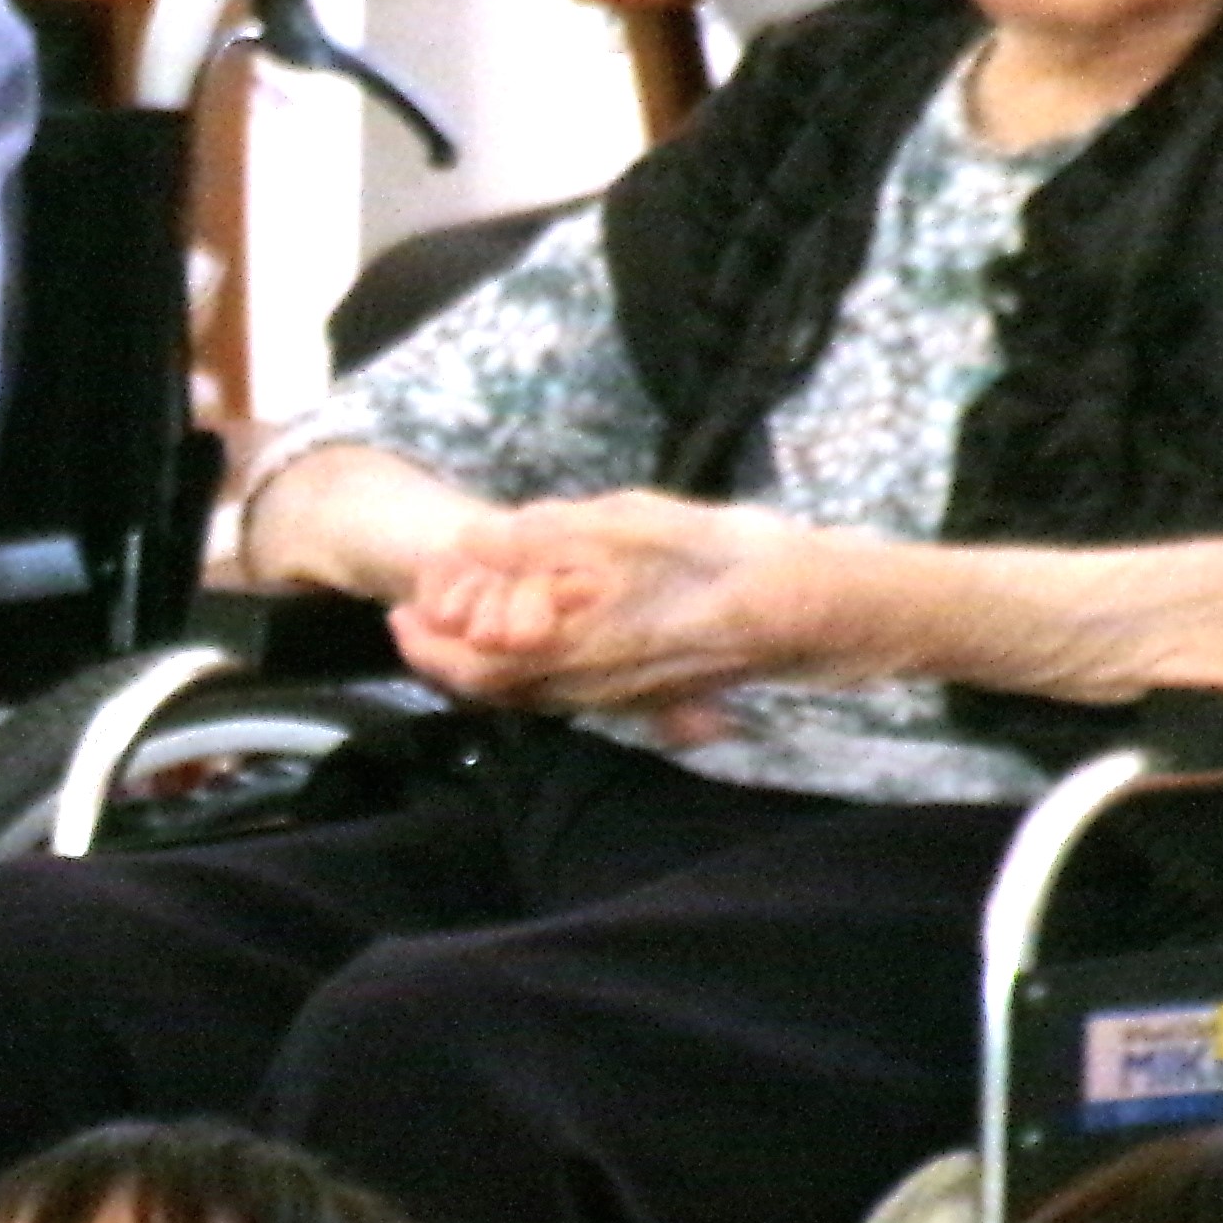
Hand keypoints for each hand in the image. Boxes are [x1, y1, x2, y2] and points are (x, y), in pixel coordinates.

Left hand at [393, 491, 834, 728]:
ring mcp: (618, 697)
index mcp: (584, 645)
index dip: (428, 646)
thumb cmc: (738, 558)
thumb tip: (478, 536)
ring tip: (457, 618)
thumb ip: (555, 534)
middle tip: (412, 616)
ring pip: (525, 695)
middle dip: (442, 656)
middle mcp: (593, 685)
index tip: (401, 612)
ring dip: (479, 662)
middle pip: (492, 689)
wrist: (821, 612)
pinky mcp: (640, 693)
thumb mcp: (642, 524)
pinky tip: (524, 632)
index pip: (478, 666)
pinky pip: (560, 692)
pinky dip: (523, 668)